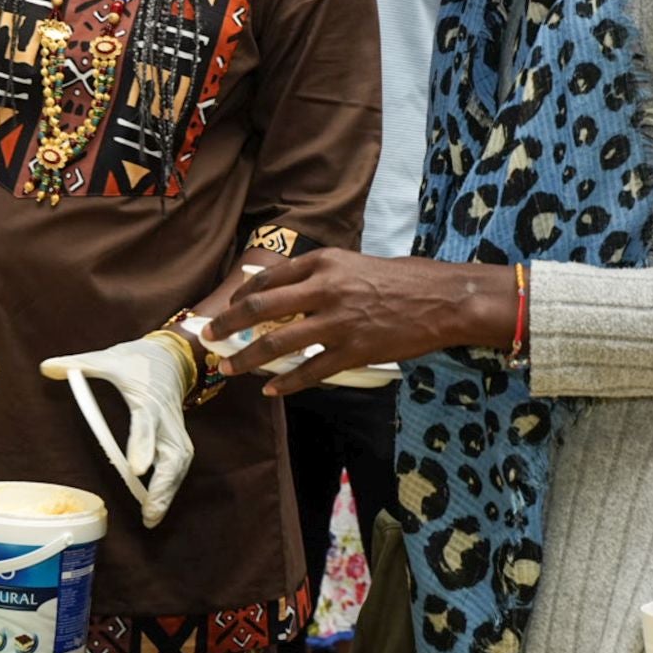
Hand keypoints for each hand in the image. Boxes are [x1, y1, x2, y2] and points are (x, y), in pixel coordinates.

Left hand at [41, 336, 192, 527]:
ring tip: (151, 517)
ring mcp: (176, 429)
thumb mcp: (107, 358)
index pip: (147, 423)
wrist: (170, 358)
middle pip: (172, 454)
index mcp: (147, 398)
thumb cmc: (136, 361)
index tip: (137, 469)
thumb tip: (46, 367)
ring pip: (179, 464)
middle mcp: (166, 417)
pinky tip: (157, 506)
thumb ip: (78, 364)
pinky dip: (170, 487)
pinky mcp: (179, 438)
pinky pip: (179, 466)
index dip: (143, 445)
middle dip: (163, 484)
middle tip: (148, 511)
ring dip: (168, 492)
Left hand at [203, 251, 516, 394]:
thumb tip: (277, 284)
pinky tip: (271, 389)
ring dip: (248, 358)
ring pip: (278, 342)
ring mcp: (338, 322)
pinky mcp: (354, 351)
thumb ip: (317, 274)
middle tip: (208, 336)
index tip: (227, 307)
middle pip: (262, 308)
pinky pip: (311, 370)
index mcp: (324, 263)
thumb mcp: (353, 263)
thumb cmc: (401, 278)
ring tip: (228, 367)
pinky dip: (287, 381)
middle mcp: (325, 289)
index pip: (269, 278)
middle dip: (228, 324)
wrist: (443, 299)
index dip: (242, 295)